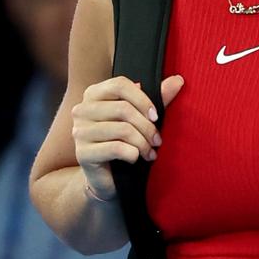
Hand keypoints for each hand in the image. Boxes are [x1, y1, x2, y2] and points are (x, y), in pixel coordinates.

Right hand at [70, 74, 184, 199]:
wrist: (106, 178)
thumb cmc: (124, 142)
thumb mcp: (141, 117)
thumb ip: (158, 98)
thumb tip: (178, 80)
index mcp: (93, 94)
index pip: (119, 84)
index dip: (142, 99)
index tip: (156, 116)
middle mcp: (82, 110)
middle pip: (123, 108)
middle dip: (147, 127)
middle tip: (158, 141)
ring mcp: (79, 131)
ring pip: (122, 129)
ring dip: (143, 143)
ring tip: (150, 153)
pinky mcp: (82, 153)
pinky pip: (116, 148)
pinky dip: (133, 154)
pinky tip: (136, 158)